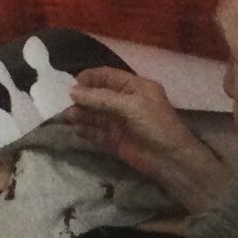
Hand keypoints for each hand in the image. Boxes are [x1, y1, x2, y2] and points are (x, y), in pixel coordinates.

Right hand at [68, 69, 227, 215]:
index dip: (90, 78)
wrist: (172, 160)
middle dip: (83, 98)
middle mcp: (127, 102)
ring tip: (68, 116)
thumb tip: (73, 92)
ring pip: (96, 114)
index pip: (108, 76)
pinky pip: (97, 132)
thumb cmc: (157, 126)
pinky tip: (75, 129)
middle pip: (98, 95)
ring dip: (82, 114)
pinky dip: (86, 130)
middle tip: (65, 101)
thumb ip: (101, 98)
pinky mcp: (116, 141)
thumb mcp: (131, 105)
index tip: (73, 83)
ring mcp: (121, 122)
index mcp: (136, 88)